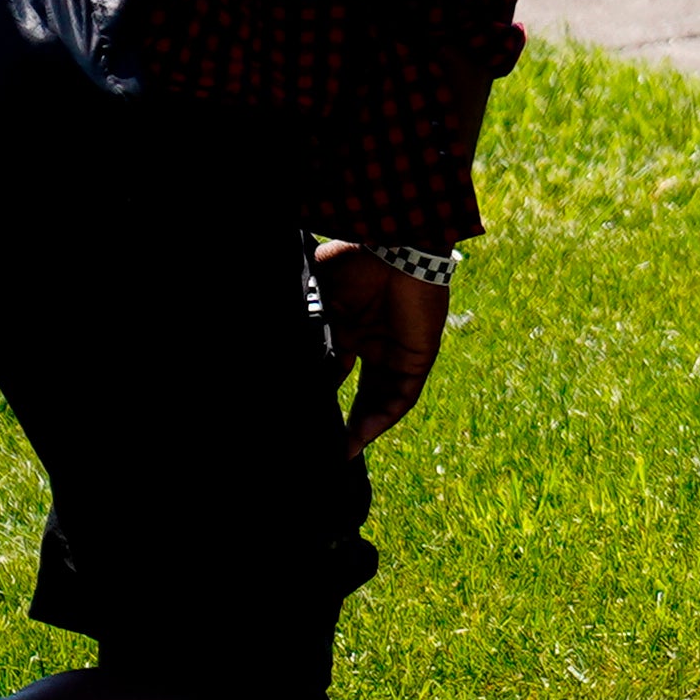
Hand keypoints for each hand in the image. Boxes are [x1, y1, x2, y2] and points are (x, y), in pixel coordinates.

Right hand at [312, 251, 450, 451]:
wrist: (394, 247)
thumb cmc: (353, 263)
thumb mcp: (319, 299)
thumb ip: (307, 326)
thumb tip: (281, 345)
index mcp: (350, 329)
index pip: (334, 372)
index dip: (321, 395)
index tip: (305, 417)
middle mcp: (374, 344)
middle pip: (361, 393)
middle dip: (344, 422)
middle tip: (325, 446)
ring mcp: (397, 352)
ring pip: (381, 400)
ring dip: (362, 428)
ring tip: (341, 453)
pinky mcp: (418, 358)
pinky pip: (401, 397)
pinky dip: (382, 419)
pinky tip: (362, 437)